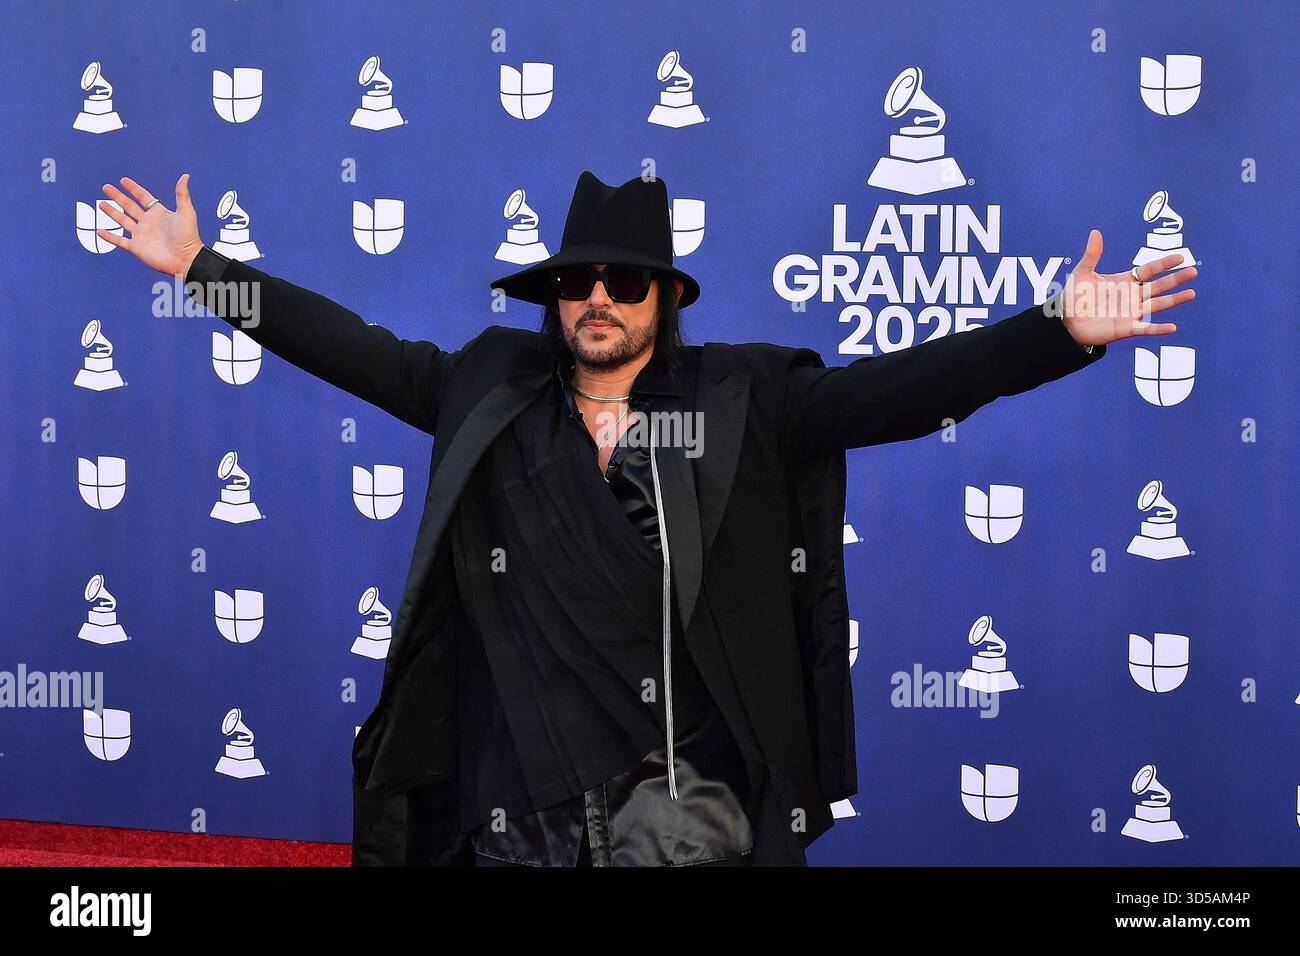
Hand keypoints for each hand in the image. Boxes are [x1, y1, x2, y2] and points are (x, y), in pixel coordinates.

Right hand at [95, 174, 203, 278]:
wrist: (185, 260)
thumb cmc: (189, 237)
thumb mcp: (186, 212)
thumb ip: (182, 194)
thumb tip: (185, 176)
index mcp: (159, 213)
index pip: (143, 197)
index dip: (133, 189)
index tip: (123, 180)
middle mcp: (148, 223)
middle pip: (129, 206)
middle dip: (117, 196)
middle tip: (106, 187)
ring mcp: (141, 235)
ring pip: (122, 221)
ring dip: (111, 212)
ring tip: (101, 204)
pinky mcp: (136, 247)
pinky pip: (119, 241)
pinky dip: (109, 236)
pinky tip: (100, 231)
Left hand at [1061, 229, 1196, 346]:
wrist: (1065, 321)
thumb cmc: (1074, 297)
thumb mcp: (1082, 273)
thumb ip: (1092, 255)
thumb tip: (1095, 232)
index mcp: (1124, 281)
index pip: (1149, 270)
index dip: (1164, 264)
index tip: (1180, 258)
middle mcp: (1131, 296)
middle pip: (1158, 286)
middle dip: (1175, 279)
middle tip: (1193, 271)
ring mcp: (1131, 313)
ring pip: (1157, 305)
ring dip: (1174, 300)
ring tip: (1191, 293)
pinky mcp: (1126, 329)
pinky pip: (1145, 330)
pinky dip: (1158, 329)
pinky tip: (1172, 327)